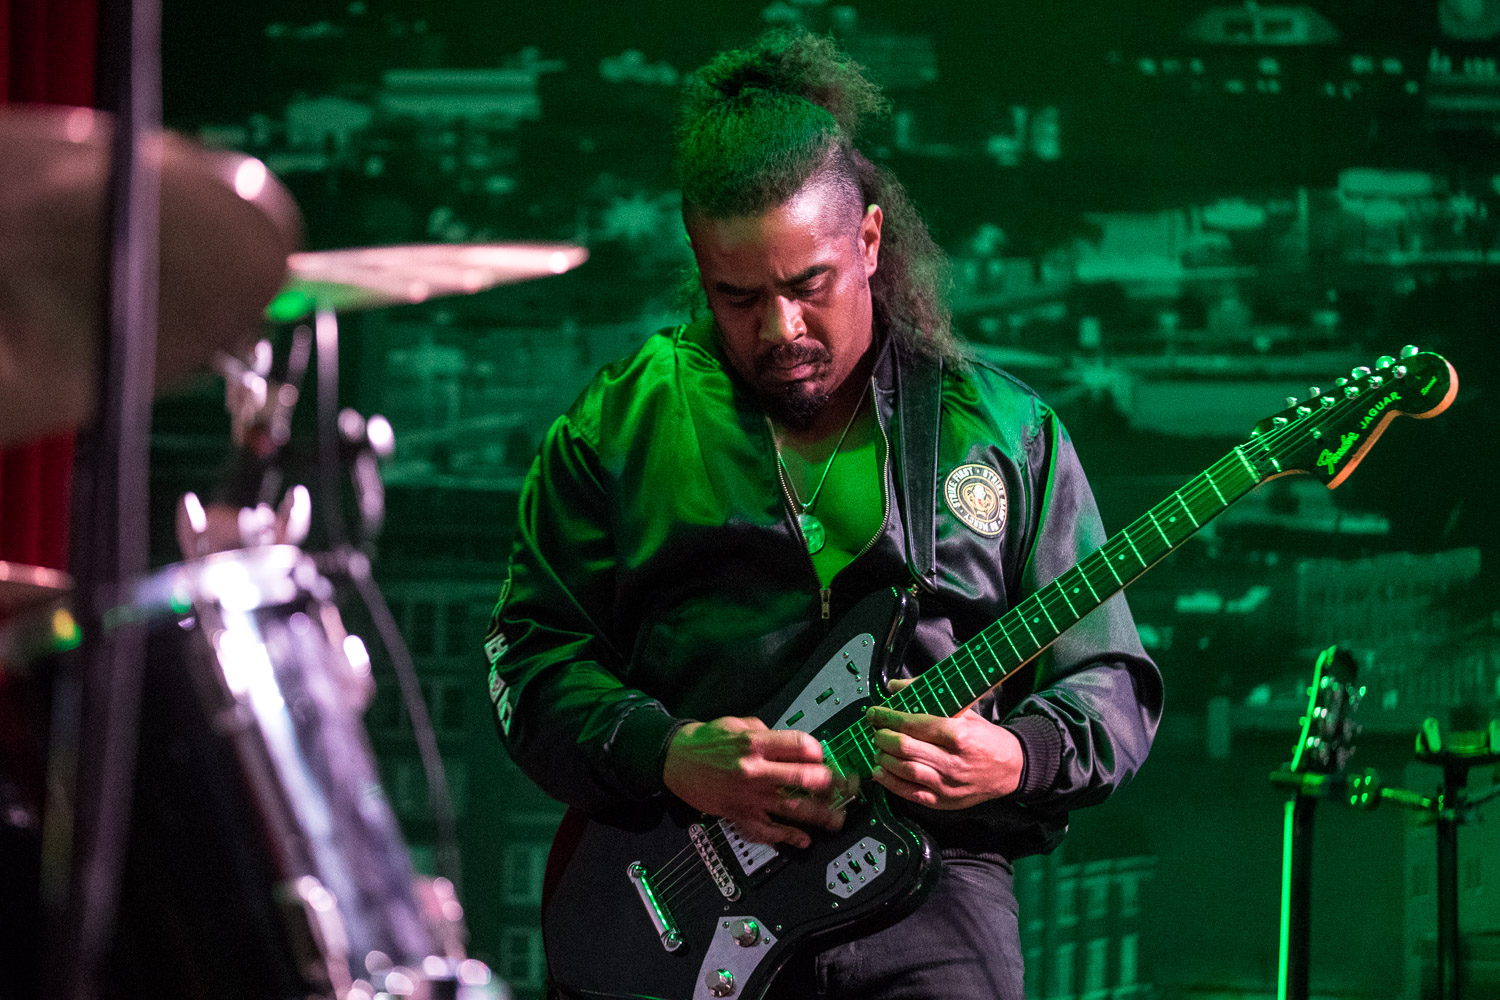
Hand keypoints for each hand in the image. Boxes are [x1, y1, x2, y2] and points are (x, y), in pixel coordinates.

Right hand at [662, 716, 845, 847]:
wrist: (676, 761)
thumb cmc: (708, 741)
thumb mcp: (738, 724)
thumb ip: (767, 733)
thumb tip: (795, 745)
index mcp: (755, 743)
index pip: (799, 746)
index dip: (818, 751)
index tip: (824, 756)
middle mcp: (754, 770)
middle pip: (802, 778)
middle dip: (828, 783)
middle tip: (843, 786)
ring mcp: (748, 796)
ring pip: (792, 808)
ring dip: (819, 815)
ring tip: (837, 818)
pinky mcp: (740, 814)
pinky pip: (767, 830)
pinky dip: (787, 837)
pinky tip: (804, 840)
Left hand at [864, 679, 1023, 809]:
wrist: (1011, 769)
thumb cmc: (985, 738)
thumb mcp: (965, 711)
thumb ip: (929, 696)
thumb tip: (895, 687)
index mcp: (958, 734)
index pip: (912, 724)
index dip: (888, 717)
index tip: (875, 713)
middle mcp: (951, 761)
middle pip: (904, 747)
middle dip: (882, 737)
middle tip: (876, 731)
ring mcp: (946, 784)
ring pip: (904, 770)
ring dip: (883, 758)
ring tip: (878, 749)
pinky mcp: (943, 801)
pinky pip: (909, 793)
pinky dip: (890, 782)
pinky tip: (881, 771)